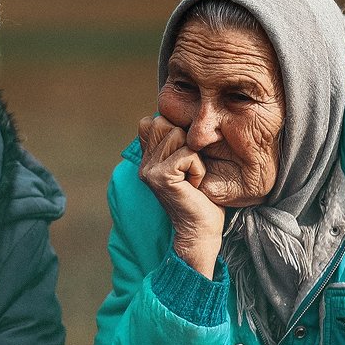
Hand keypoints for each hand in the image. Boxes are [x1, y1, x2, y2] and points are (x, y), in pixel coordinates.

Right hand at [138, 115, 225, 277]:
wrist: (200, 230)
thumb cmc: (201, 198)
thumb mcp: (188, 163)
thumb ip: (178, 142)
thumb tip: (184, 114)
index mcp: (147, 159)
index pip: (153, 121)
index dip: (174, 130)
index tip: (185, 157)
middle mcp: (144, 163)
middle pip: (164, 122)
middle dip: (186, 141)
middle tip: (190, 169)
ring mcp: (149, 170)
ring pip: (178, 135)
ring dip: (195, 156)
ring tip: (193, 177)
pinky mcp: (160, 177)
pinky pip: (188, 153)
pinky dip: (199, 168)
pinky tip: (195, 185)